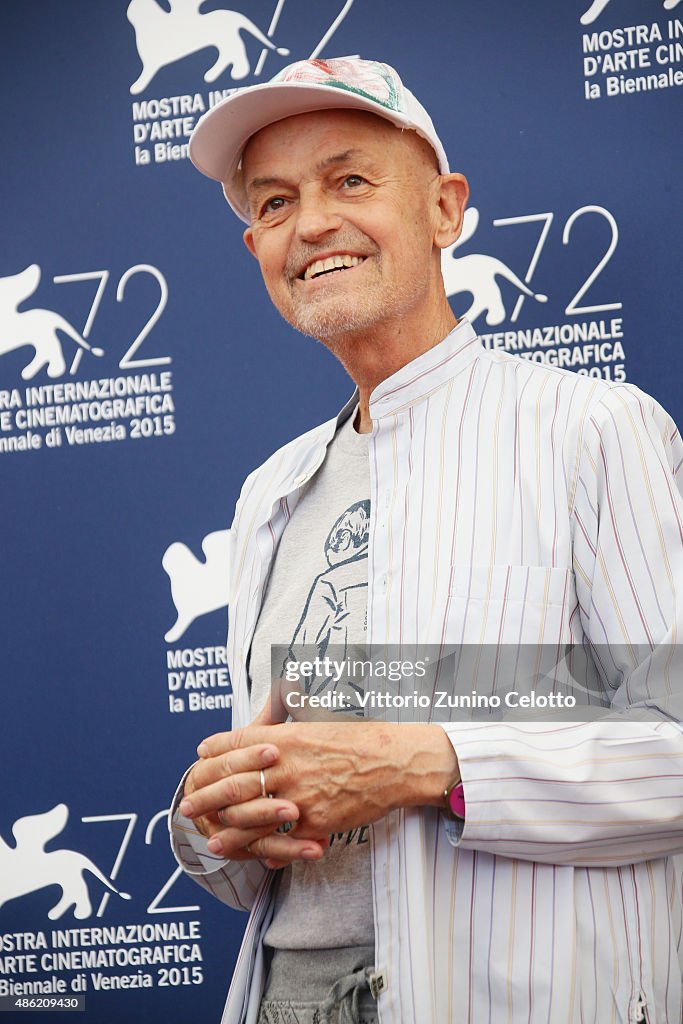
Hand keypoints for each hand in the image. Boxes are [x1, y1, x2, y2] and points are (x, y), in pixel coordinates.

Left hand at [182, 699, 458, 854]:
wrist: (395, 761)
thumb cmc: (361, 737)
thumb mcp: (320, 720)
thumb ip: (289, 720)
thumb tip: (270, 709)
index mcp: (287, 736)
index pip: (238, 742)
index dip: (214, 751)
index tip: (199, 756)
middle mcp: (287, 764)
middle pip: (234, 782)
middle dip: (206, 795)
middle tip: (187, 805)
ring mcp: (300, 795)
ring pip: (252, 816)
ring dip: (227, 829)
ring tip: (210, 838)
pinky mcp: (317, 820)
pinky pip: (285, 839)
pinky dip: (266, 849)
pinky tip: (253, 854)